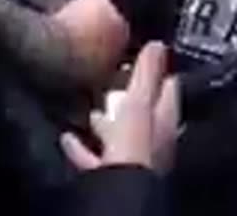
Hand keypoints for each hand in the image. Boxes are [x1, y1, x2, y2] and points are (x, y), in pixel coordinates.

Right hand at [60, 41, 179, 173]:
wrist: (114, 192)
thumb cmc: (132, 144)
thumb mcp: (139, 102)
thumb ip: (146, 74)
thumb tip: (157, 43)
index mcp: (166, 120)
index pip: (168, 86)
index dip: (156, 67)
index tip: (138, 50)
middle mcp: (153, 141)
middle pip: (143, 112)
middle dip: (127, 94)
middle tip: (108, 75)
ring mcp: (132, 160)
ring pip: (119, 135)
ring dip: (105, 121)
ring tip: (86, 106)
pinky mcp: (109, 176)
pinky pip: (94, 157)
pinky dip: (82, 146)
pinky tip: (67, 137)